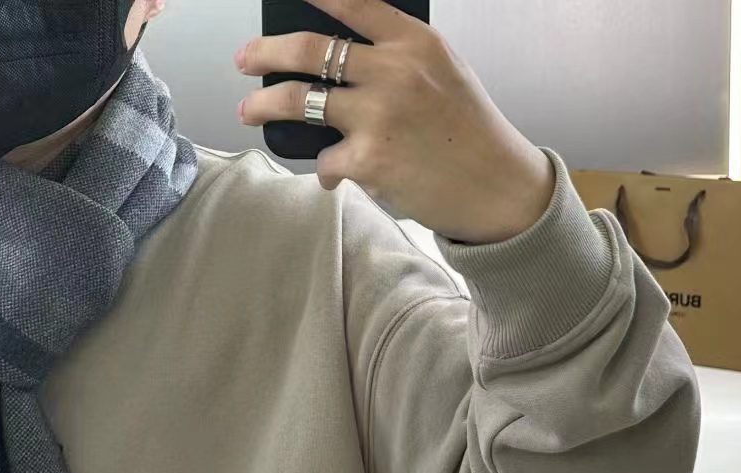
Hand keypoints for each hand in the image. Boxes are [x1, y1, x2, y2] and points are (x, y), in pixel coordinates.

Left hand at [235, 0, 555, 244]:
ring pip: (298, 100)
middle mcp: (393, 71)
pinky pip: (325, 160)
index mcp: (415, 42)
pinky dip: (326, 169)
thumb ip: (398, 58)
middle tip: (245, 58)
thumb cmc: (469, 132)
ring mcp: (377, 115)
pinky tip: (335, 174)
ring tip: (249, 111)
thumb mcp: (444, 73)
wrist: (496, 186)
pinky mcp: (368, 159)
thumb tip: (340, 61)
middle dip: (265, 51)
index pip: (353, 3)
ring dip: (264, 105)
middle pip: (309, 49)